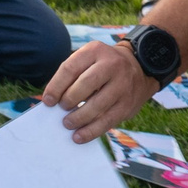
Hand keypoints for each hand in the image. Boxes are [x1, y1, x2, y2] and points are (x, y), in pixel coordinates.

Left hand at [41, 40, 155, 139]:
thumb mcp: (89, 59)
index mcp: (95, 51)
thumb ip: (71, 75)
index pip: (70, 68)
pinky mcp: (127, 105)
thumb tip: (51, 100)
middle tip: (61, 109)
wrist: (139, 68)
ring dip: (78, 118)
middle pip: (85, 85)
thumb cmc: (102, 67)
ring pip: (97, 105)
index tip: (48, 101)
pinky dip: (91, 131)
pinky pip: (107, 121)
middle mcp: (111, 65)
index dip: (56, 86)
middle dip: (69, 100)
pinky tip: (79, 136)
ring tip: (67, 123)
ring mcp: (122, 85)